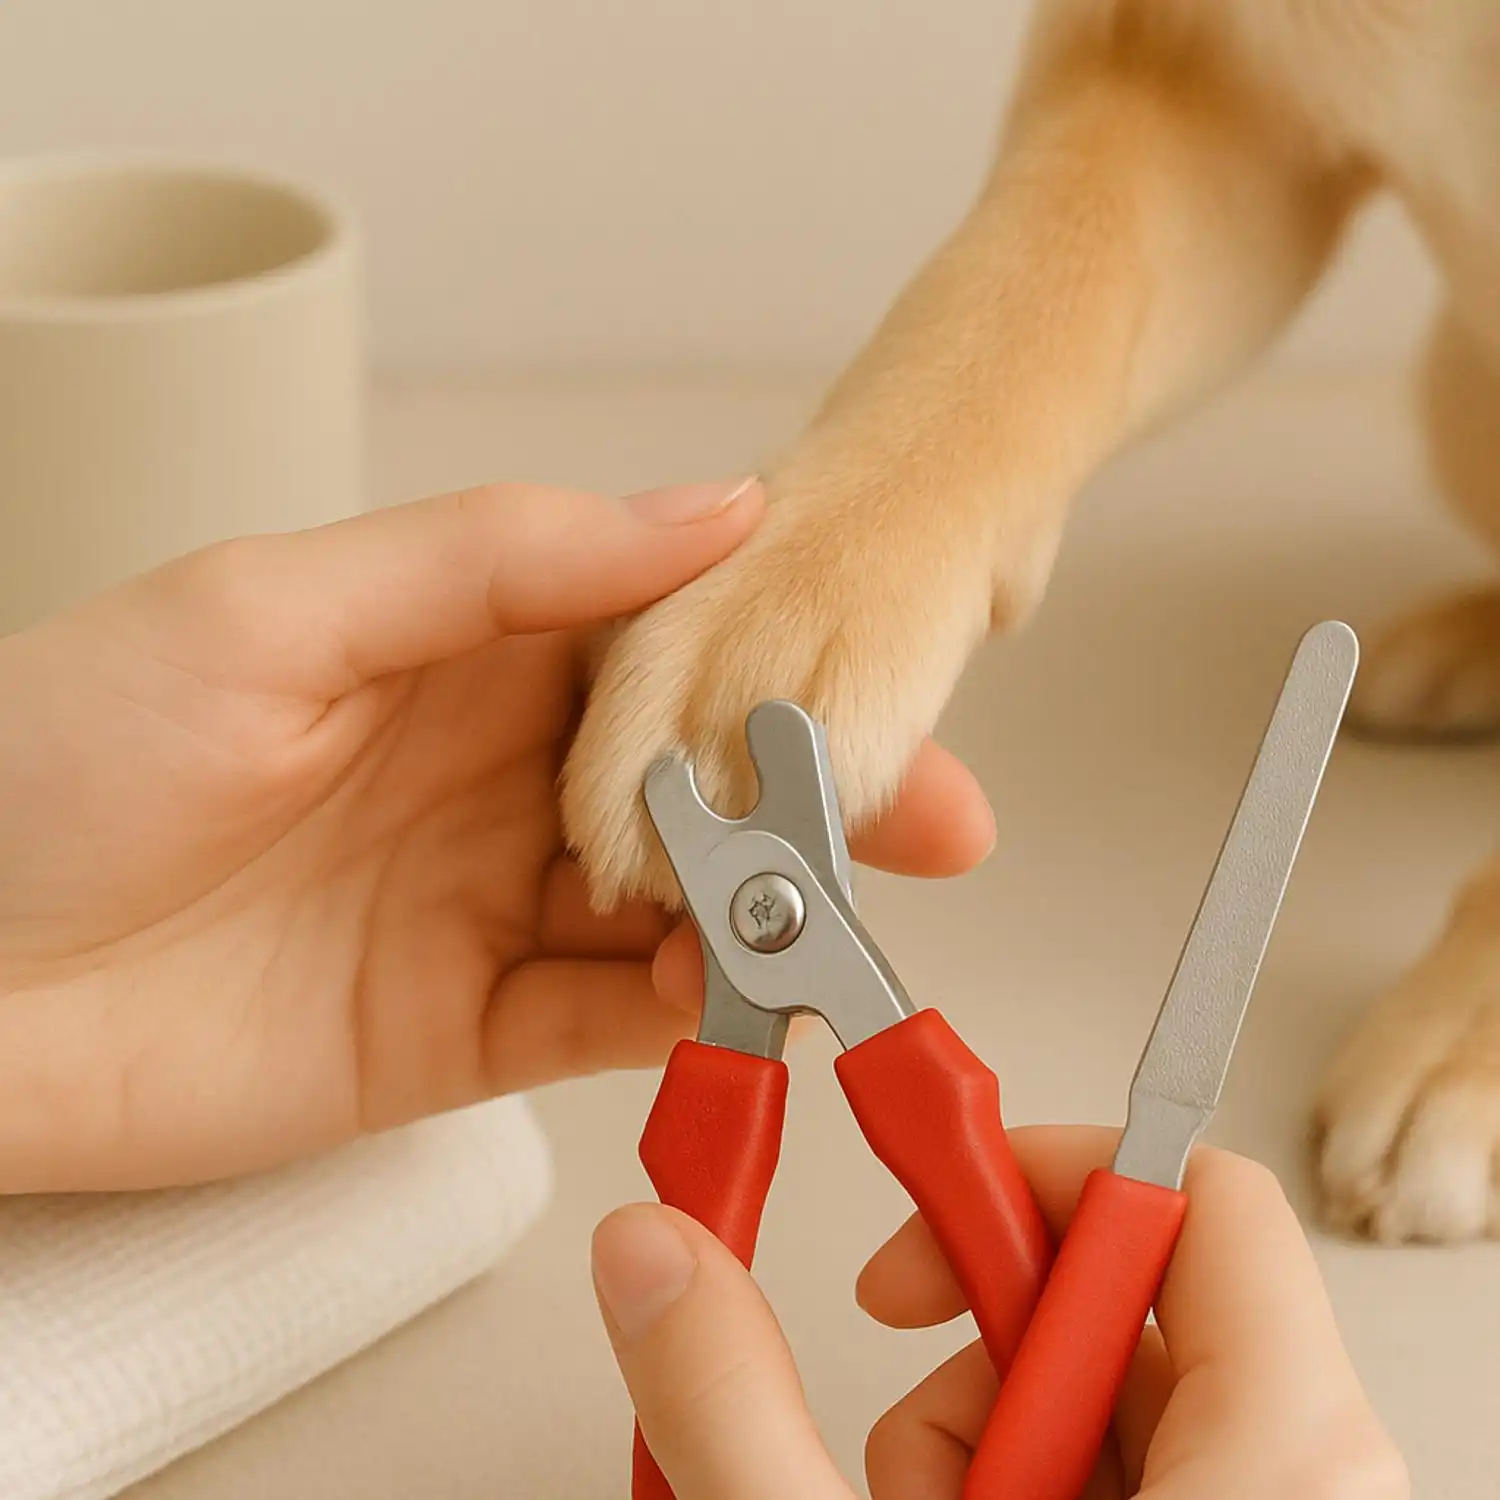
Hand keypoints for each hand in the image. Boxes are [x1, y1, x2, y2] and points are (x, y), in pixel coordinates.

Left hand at [0, 477, 995, 1192]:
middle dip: (813, 801)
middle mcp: (491, 775)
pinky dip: (679, 1013)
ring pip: (669, 907)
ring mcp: (484, 906)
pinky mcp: (462, 1029)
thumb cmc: (60, 763)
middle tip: (930, 816)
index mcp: (459, 649)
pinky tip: (736, 998)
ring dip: (761, 916)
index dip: (774, 652)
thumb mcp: (280, 610)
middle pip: (692, 783)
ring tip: (843, 920)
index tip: (877, 665)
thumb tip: (710, 508)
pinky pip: (604, 1020)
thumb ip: (500, 560)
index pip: (658, 639)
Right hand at [593, 1128, 1407, 1498]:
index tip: (922, 1218)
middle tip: (893, 1453)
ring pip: (1096, 1411)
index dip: (1047, 1173)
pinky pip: (1100, 1492)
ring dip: (968, 1457)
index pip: (1193, 1202)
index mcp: (1286, 1467)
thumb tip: (658, 1259)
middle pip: (1126, 1305)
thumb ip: (738, 1402)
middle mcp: (1304, 1498)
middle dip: (971, 1358)